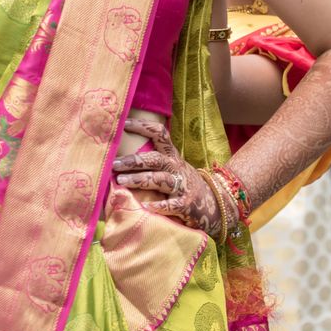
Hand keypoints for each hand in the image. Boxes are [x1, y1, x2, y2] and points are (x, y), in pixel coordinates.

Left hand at [112, 119, 235, 238]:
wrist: (215, 204)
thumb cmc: (183, 184)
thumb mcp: (172, 168)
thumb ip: (153, 162)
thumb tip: (121, 156)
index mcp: (172, 156)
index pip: (159, 134)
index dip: (142, 126)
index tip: (123, 123)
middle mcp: (176, 168)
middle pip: (155, 159)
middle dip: (134, 161)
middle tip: (114, 164)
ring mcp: (182, 186)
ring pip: (160, 180)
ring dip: (140, 179)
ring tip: (121, 181)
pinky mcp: (186, 205)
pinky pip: (171, 204)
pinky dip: (158, 205)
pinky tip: (145, 207)